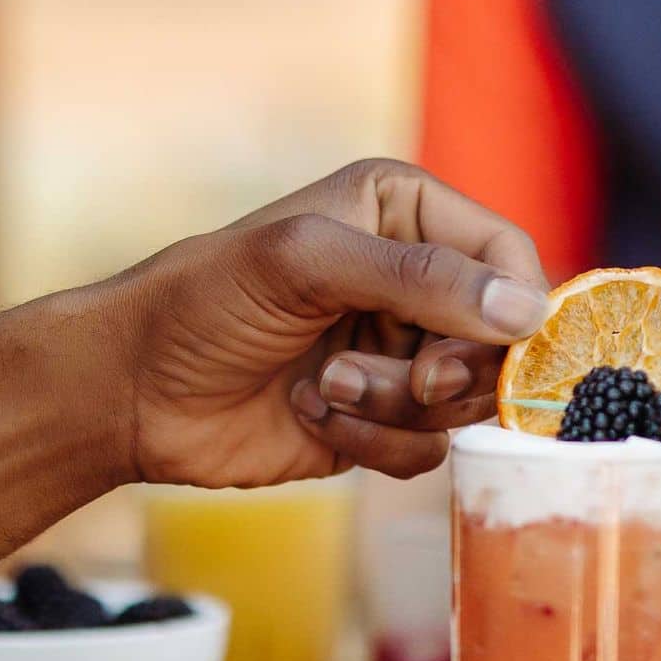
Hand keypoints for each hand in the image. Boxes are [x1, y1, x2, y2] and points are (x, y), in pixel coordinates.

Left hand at [114, 159, 549, 484]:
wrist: (132, 391)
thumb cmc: (205, 301)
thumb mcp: (308, 263)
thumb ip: (421, 278)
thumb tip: (528, 310)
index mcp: (404, 213)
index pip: (507, 253)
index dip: (516, 303)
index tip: (496, 344)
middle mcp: (415, 280)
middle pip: (503, 339)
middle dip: (452, 368)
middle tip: (417, 381)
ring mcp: (401, 353)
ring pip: (467, 399)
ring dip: (399, 405)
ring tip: (329, 387)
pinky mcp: (383, 418)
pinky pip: (429, 447)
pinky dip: (377, 442)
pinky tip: (317, 414)